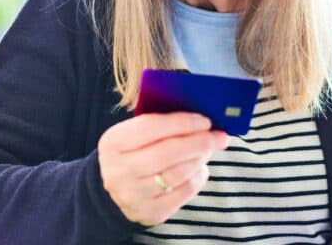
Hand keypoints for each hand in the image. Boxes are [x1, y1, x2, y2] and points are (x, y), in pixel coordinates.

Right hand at [97, 112, 229, 225]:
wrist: (113, 191)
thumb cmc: (133, 153)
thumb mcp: (134, 134)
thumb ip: (161, 123)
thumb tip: (200, 119)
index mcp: (113, 143)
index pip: (152, 127)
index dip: (182, 122)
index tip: (205, 120)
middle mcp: (119, 171)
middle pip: (168, 152)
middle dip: (199, 142)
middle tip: (218, 137)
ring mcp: (133, 195)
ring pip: (179, 173)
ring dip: (199, 159)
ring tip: (207, 150)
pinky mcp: (150, 213)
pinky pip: (184, 192)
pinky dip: (197, 178)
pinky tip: (198, 169)